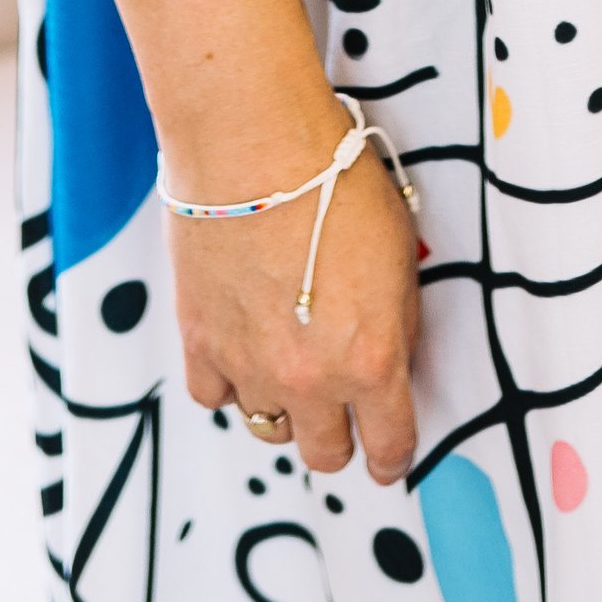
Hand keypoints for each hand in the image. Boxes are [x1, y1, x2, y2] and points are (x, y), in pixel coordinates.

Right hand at [164, 97, 423, 479]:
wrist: (256, 144)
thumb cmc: (337, 180)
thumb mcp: (400, 249)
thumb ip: (396, 318)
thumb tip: (390, 352)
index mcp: (371, 358)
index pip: (389, 444)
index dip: (391, 456)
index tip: (387, 457)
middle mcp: (311, 379)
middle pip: (325, 454)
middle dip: (339, 437)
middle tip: (340, 412)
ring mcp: (251, 367)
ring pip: (270, 430)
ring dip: (284, 409)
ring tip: (289, 369)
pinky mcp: (201, 343)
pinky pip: (215, 396)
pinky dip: (229, 380)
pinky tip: (241, 347)